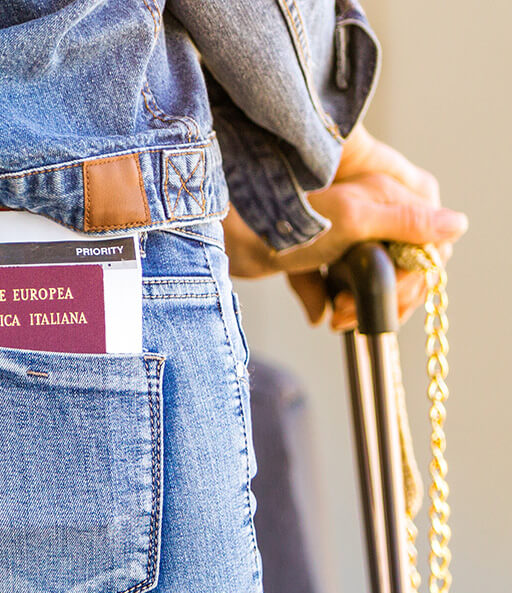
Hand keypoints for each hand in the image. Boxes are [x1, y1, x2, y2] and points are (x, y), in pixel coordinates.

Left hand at [224, 125, 467, 330]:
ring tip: (337, 316)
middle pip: (397, 262)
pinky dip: (324, 300)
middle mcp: (361, 210)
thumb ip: (406, 222)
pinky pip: (326, 283)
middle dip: (385, 294)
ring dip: (356, 303)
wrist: (215, 232)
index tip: (396, 296)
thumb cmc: (282, 217)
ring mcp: (331, 233)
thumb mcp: (353, 219)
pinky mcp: (303, 254)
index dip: (417, 273)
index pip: (427, 238)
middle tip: (357, 314)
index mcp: (382, 193)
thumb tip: (457, 225)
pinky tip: (318, 315)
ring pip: (363, 277)